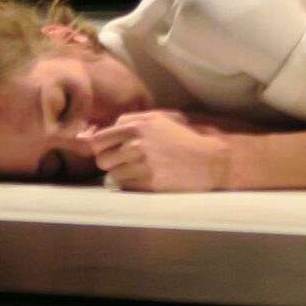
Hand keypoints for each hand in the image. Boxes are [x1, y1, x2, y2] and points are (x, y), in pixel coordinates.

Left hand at [81, 110, 238, 190]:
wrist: (208, 159)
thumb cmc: (182, 137)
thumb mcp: (159, 119)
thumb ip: (130, 120)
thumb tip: (105, 129)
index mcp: (137, 126)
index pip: (97, 140)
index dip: (100, 146)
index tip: (108, 150)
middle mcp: (136, 145)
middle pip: (101, 160)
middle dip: (110, 161)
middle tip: (124, 161)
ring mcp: (142, 165)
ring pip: (112, 175)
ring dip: (122, 173)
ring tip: (139, 169)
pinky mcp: (149, 183)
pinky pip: (126, 186)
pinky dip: (132, 184)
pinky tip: (147, 177)